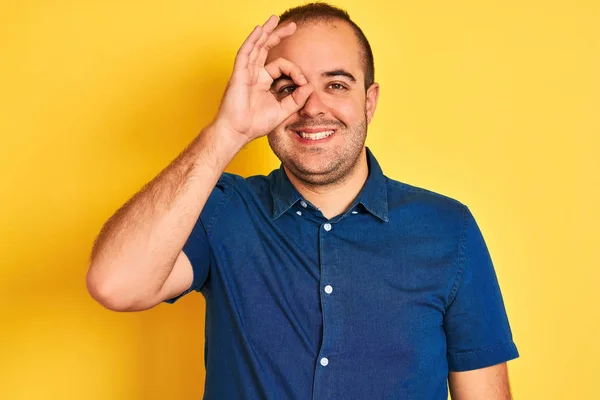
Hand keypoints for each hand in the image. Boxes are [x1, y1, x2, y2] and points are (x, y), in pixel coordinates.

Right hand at [213, 15, 313, 140]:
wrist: (238, 132)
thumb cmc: (255, 124)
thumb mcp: (283, 110)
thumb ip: (297, 99)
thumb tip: (309, 86)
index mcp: (263, 81)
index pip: (282, 66)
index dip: (295, 71)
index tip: (304, 82)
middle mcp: (254, 74)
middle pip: (267, 48)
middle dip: (279, 35)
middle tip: (293, 26)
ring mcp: (246, 72)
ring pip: (256, 46)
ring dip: (266, 32)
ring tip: (275, 19)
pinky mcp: (239, 74)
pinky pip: (245, 53)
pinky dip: (252, 40)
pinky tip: (259, 30)